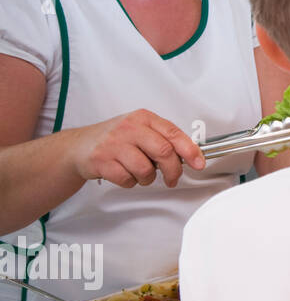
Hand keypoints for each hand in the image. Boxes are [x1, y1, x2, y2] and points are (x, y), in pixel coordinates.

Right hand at [69, 110, 205, 188]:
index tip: (199, 163)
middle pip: (163, 152)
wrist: (79, 146)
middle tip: (172, 178)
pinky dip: (130, 182)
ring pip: (146, 169)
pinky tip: (124, 174)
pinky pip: (127, 179)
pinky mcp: (101, 160)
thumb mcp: (141, 130)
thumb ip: (163, 139)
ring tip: (140, 173)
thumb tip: (190, 155)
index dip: (190, 151)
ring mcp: (114, 144)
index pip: (173, 133)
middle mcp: (129, 128)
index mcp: (143, 118)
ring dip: (147, 178)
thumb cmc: (115, 139)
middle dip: (173, 170)